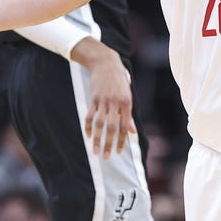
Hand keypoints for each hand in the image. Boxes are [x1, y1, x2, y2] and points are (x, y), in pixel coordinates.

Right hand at [74, 41, 135, 158]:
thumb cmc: (120, 81)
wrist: (106, 63)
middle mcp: (115, 103)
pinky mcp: (93, 98)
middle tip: (106, 157)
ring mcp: (103, 100)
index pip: (124, 126)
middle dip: (108, 144)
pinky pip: (89, 115)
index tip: (118, 152)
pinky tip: (88, 136)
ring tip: (94, 151)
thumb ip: (128, 116)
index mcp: (127, 103)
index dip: (122, 141)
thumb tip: (132, 132)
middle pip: (111, 128)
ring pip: (99, 124)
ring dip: (96, 139)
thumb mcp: (128, 96)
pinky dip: (88, 127)